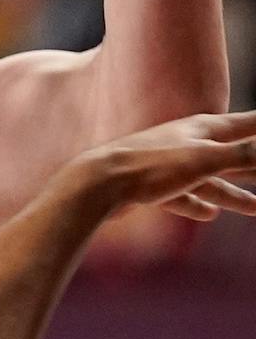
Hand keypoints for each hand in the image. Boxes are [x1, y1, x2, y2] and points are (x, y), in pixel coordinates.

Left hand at [75, 109, 255, 220]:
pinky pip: (182, 198)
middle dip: (252, 163)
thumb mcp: (205, 158)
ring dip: (233, 194)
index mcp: (201, 130)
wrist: (98, 183)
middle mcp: (185, 144)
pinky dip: (197, 205)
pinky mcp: (152, 189)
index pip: (245, 124)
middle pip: (230, 156)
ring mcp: (168, 166)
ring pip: (209, 181)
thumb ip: (244, 153)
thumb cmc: (151, 165)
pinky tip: (208, 215)